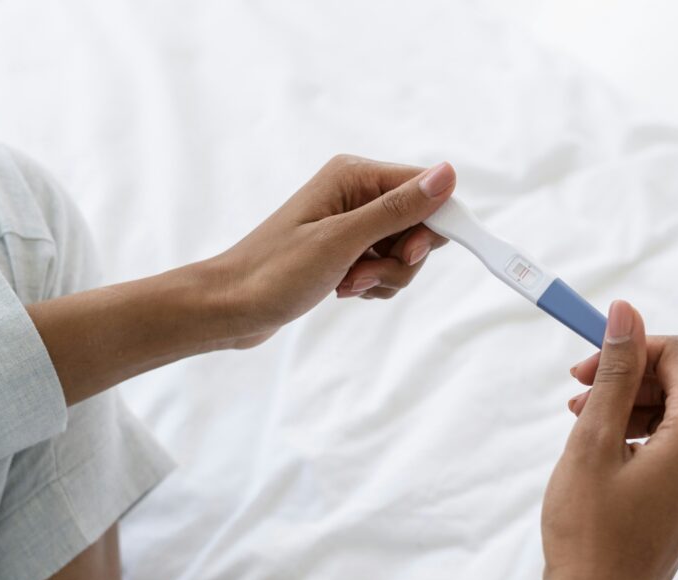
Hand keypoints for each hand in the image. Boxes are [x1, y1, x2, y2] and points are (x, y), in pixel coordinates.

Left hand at [202, 154, 454, 347]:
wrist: (229, 307)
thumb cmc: (274, 272)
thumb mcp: (342, 240)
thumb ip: (398, 209)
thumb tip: (448, 174)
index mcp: (354, 175)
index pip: (425, 188)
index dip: (429, 225)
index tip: (408, 256)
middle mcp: (355, 192)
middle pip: (418, 223)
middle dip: (401, 259)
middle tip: (364, 273)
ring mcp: (351, 223)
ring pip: (403, 252)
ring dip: (383, 276)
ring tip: (347, 283)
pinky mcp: (346, 250)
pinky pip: (384, 267)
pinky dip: (372, 284)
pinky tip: (343, 289)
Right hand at [513, 301, 677, 579]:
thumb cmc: (589, 528)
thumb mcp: (594, 438)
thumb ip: (615, 371)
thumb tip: (627, 311)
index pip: (677, 354)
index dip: (629, 347)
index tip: (582, 362)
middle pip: (676, 381)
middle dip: (624, 377)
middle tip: (573, 392)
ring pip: (671, 410)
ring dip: (625, 405)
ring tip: (579, 424)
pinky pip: (672, 441)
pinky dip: (635, 433)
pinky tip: (599, 450)